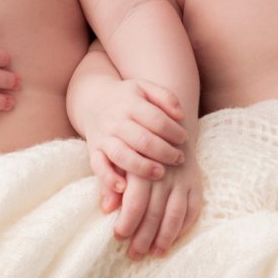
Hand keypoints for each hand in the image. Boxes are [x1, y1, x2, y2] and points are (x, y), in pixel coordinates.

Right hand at [81, 80, 188, 211]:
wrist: (93, 101)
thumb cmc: (127, 98)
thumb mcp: (145, 88)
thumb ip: (166, 97)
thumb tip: (181, 115)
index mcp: (130, 104)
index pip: (156, 119)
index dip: (173, 131)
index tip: (184, 139)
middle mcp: (116, 122)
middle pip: (142, 140)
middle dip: (164, 152)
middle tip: (179, 159)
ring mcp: (104, 138)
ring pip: (122, 155)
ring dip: (143, 167)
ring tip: (160, 173)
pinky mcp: (94, 151)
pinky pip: (98, 167)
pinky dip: (109, 179)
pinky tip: (124, 188)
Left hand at [112, 151, 202, 259]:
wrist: (167, 126)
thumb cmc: (135, 146)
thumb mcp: (118, 157)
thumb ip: (110, 182)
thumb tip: (106, 208)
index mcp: (142, 168)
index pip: (135, 202)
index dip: (128, 222)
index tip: (118, 237)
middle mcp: (164, 174)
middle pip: (154, 212)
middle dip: (144, 237)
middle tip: (134, 255)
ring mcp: (182, 179)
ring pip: (175, 214)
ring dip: (165, 237)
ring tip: (156, 254)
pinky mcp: (196, 182)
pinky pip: (193, 209)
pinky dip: (184, 227)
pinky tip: (173, 240)